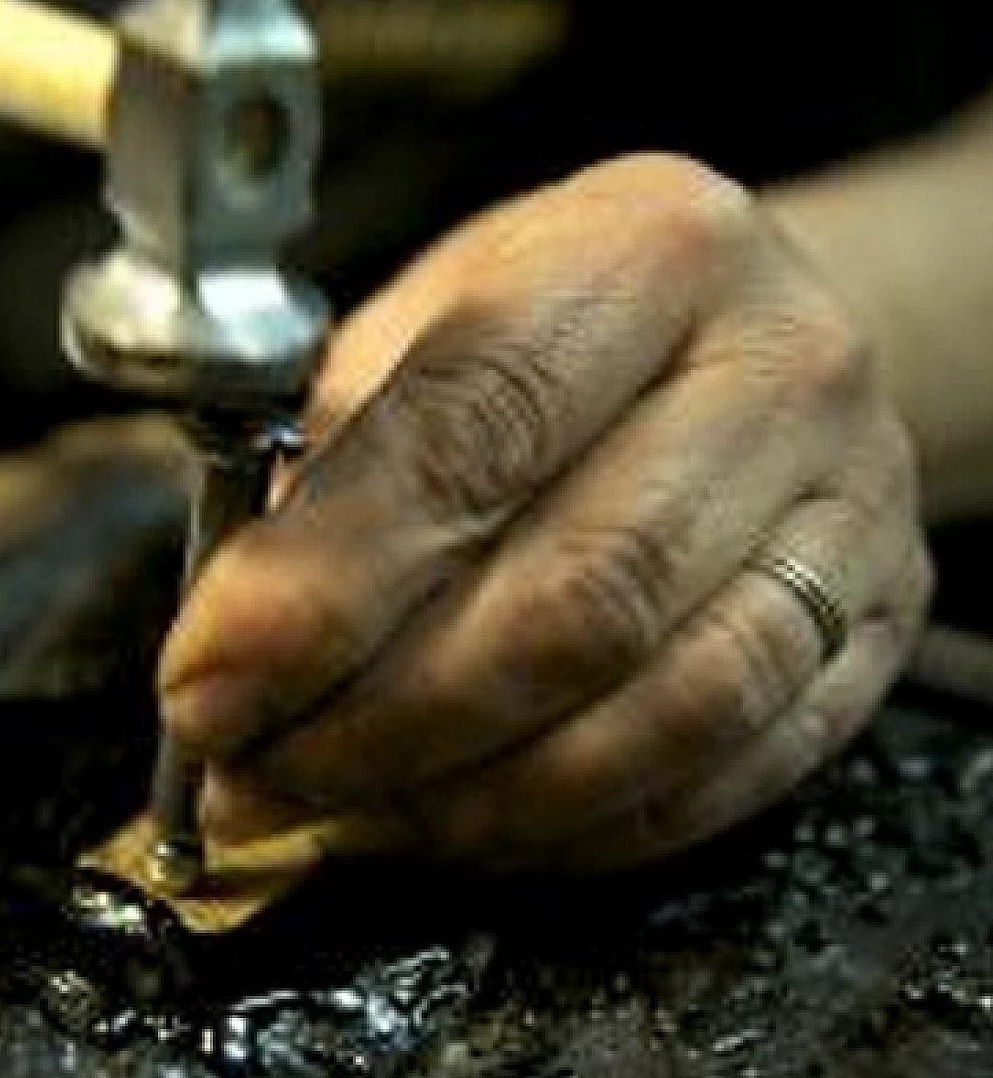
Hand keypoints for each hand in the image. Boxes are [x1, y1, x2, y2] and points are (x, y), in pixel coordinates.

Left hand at [159, 153, 931, 872]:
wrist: (757, 336)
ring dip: (468, 796)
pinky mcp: (872, 627)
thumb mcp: (440, 320)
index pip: (468, 431)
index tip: (205, 686)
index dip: (317, 588)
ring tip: (343, 813)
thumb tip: (237, 642)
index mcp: (649, 249)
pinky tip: (465, 822)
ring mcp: (851, 510)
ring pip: (656, 709)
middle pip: (571, 598)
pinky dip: (570, 828)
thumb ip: (340, 458)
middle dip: (378, 723)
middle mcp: (781, 370)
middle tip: (255, 773)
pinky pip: (723, 771)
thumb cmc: (574, 326)